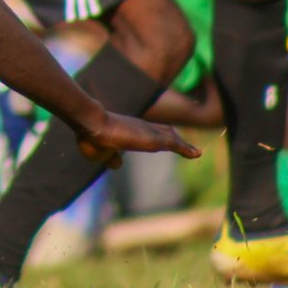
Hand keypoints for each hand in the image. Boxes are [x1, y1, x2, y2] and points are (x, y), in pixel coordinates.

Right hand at [71, 110, 200, 168]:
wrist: (91, 124)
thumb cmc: (91, 137)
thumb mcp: (101, 153)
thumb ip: (111, 158)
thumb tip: (118, 163)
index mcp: (127, 128)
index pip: (147, 131)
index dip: (157, 136)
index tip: (168, 141)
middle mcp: (140, 127)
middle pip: (162, 131)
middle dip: (174, 139)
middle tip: (187, 148)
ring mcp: (148, 131)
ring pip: (170, 136)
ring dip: (182, 145)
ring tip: (195, 152)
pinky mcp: (155, 139)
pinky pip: (175, 144)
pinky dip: (186, 149)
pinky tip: (196, 154)